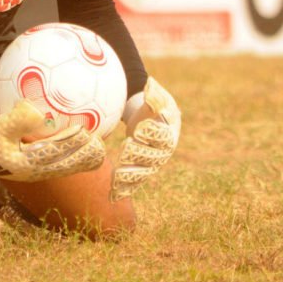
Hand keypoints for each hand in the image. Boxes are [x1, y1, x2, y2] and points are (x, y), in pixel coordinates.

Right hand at [0, 101, 106, 182]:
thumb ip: (17, 121)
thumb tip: (37, 112)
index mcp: (26, 163)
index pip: (55, 155)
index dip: (72, 147)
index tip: (87, 136)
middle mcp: (34, 171)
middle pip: (64, 165)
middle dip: (83, 156)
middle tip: (100, 144)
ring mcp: (34, 171)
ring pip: (63, 167)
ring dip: (80, 158)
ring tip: (97, 148)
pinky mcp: (33, 168)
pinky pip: (57, 163)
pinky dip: (70, 155)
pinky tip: (79, 145)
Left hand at [111, 76, 180, 201]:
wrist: (151, 121)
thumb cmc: (153, 107)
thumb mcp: (156, 98)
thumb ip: (154, 95)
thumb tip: (151, 86)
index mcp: (169, 134)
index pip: (162, 136)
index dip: (152, 134)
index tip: (139, 130)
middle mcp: (163, 152)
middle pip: (152, 157)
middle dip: (139, 154)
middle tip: (125, 148)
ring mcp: (153, 164)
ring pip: (143, 173)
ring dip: (130, 175)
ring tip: (116, 177)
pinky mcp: (142, 171)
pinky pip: (135, 182)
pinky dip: (125, 189)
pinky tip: (113, 195)